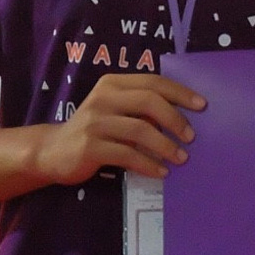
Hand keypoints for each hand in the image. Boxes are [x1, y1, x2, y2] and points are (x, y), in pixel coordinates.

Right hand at [32, 73, 205, 183]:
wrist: (52, 151)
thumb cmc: (94, 129)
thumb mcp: (115, 110)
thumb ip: (142, 108)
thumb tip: (184, 116)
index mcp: (113, 83)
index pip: (153, 82)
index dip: (180, 92)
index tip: (202, 106)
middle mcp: (103, 98)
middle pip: (149, 102)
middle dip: (175, 119)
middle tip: (192, 137)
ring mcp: (94, 122)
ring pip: (140, 130)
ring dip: (166, 146)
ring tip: (182, 158)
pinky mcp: (89, 147)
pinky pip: (127, 155)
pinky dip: (149, 164)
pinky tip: (161, 172)